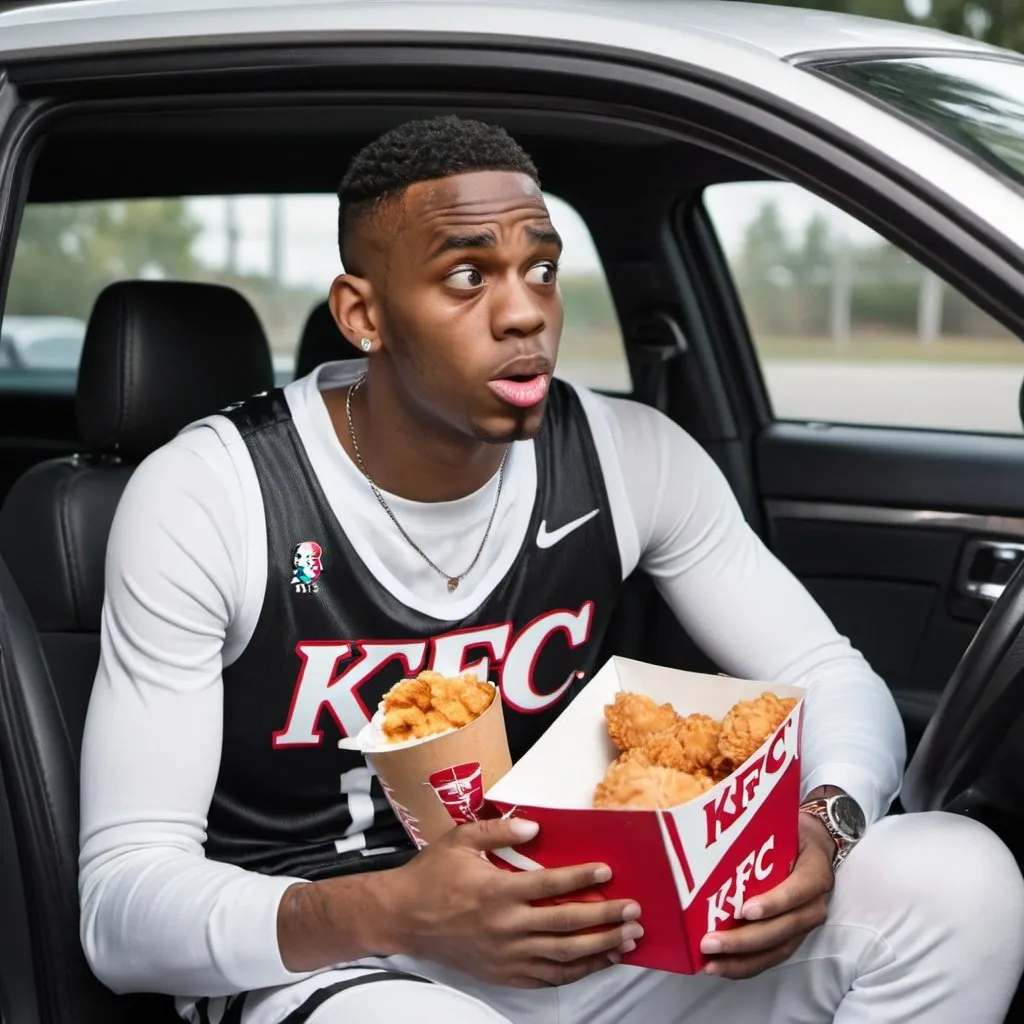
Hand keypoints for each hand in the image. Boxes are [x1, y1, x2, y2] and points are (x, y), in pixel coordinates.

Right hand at [382, 817, 643, 987]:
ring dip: (600, 949)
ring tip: (628, 940)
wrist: (401, 918)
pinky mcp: (502, 974)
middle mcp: (505, 928)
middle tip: (634, 911)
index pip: (550, 886)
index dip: (581, 877)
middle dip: (605, 918)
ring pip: (563, 957)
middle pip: (566, 925)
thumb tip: (535, 826)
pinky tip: (597, 963)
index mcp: (497, 892)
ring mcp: (505, 956)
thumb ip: (499, 830)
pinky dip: (576, 973)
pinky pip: (547, 978)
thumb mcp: (460, 840)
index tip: (607, 871)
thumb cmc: (432, 875)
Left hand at [699, 813, 833, 979]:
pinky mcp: (793, 936)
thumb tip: (717, 830)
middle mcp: (814, 904)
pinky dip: (746, 965)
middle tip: (711, 942)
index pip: (797, 890)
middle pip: (783, 928)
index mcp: (815, 872)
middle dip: (746, 939)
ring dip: (742, 960)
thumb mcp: (784, 825)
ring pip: (777, 949)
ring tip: (711, 963)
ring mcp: (805, 924)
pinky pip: (772, 956)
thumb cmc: (791, 833)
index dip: (773, 902)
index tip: (744, 910)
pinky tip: (720, 966)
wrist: (814, 845)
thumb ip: (761, 832)